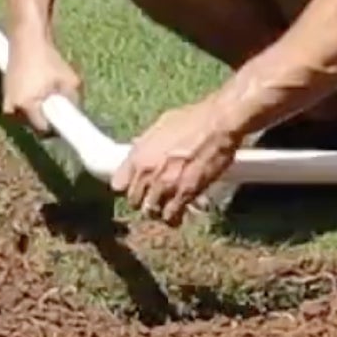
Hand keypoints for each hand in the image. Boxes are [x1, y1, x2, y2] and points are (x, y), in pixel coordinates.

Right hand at [1, 38, 84, 134]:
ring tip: (47, 90)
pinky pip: (21, 104)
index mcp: (26, 106)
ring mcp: (7, 99)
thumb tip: (77, 116)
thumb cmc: (48, 59)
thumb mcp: (70, 81)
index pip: (43, 129)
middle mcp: (12, 106)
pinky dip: (30, 100)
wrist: (27, 38)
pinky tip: (38, 86)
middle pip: (34, 123)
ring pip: (27, 115)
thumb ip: (74, 102)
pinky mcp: (5, 91)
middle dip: (47, 116)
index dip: (56, 127)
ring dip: (38, 109)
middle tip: (58, 102)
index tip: (65, 122)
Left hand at [115, 99, 242, 225]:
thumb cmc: (193, 118)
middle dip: (142, 201)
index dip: (127, 187)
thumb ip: (148, 143)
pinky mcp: (185, 194)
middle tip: (153, 198)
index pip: (118, 184)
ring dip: (157, 211)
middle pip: (133, 201)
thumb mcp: (161, 124)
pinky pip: (171, 216)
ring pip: (150, 212)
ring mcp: (165, 185)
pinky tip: (178, 215)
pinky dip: (173, 218)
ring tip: (165, 207)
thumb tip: (141, 147)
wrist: (218, 124)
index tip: (134, 187)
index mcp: (138, 155)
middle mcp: (147, 173)